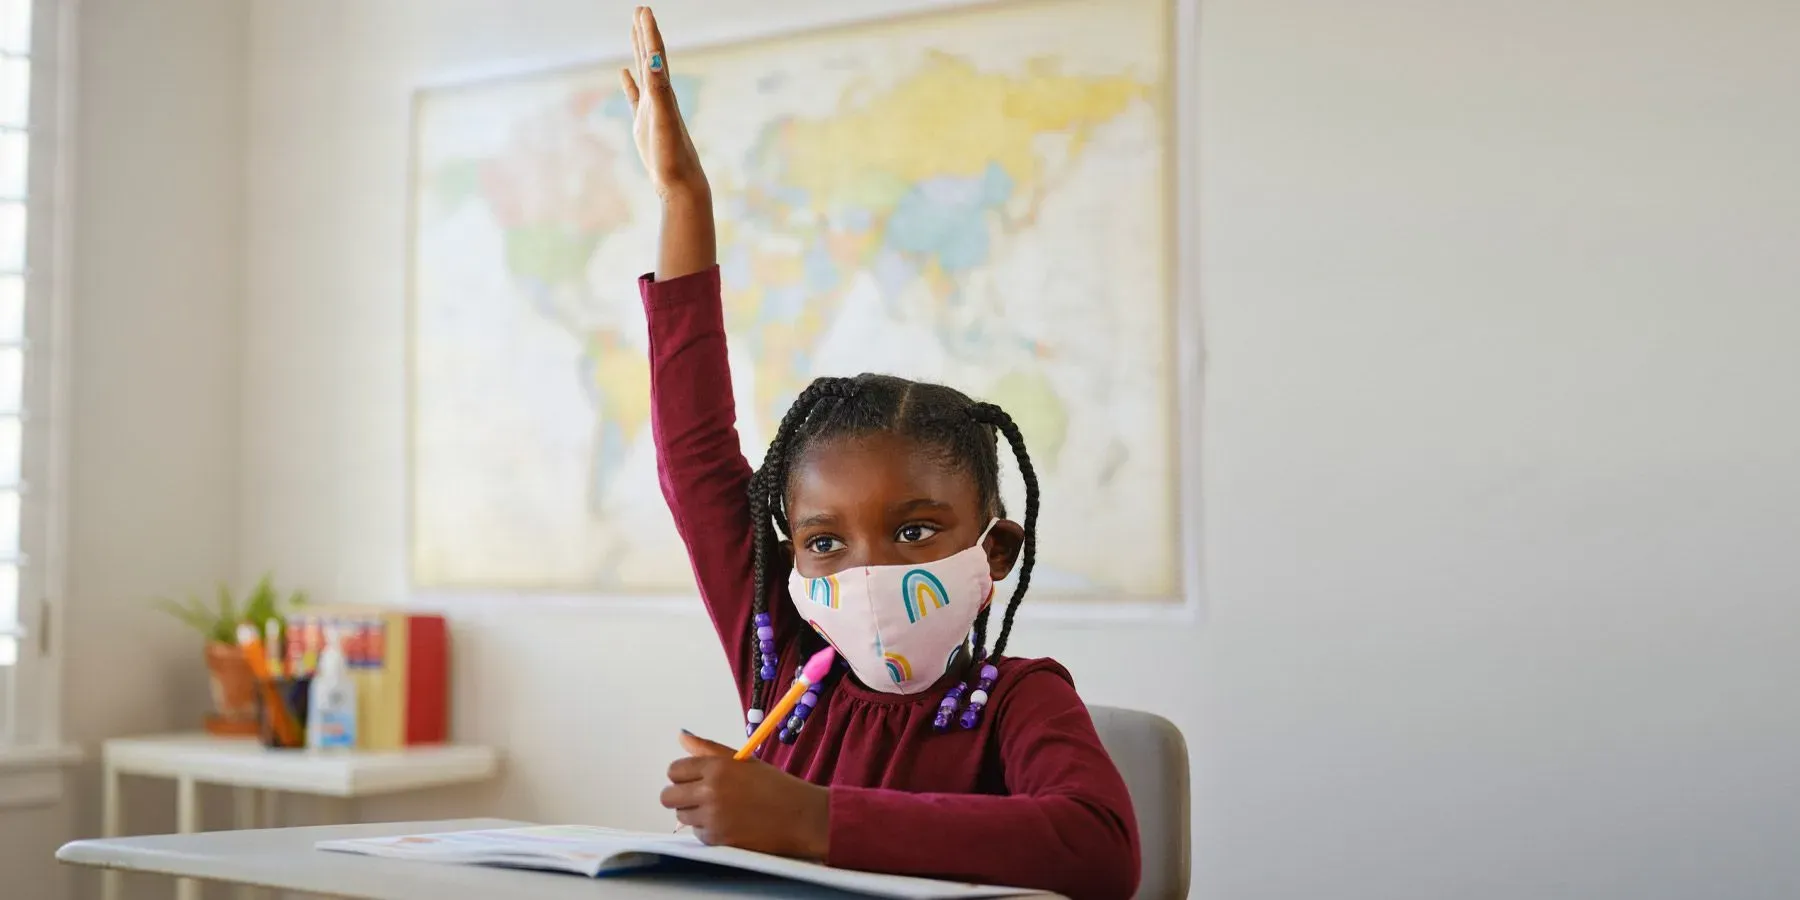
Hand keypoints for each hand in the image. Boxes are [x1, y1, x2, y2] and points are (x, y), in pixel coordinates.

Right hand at [621, 7, 707, 202]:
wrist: (679, 181)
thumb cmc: (671, 154)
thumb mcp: (663, 120)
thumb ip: (658, 90)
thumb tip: (653, 61)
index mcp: (663, 92)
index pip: (655, 54)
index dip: (649, 31)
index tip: (644, 9)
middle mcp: (659, 95)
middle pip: (651, 56)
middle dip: (645, 32)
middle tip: (640, 9)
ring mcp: (651, 108)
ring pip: (643, 71)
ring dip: (638, 50)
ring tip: (634, 30)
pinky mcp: (643, 122)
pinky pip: (634, 95)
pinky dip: (629, 82)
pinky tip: (624, 73)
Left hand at [661, 731, 830, 860]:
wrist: (800, 817)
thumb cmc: (774, 785)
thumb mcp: (743, 761)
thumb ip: (708, 749)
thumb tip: (681, 736)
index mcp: (716, 767)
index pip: (675, 770)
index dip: (683, 775)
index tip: (696, 779)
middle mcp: (709, 791)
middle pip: (668, 796)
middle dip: (680, 795)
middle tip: (700, 796)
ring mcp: (711, 818)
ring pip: (681, 816)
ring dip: (694, 813)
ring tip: (719, 810)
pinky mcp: (716, 840)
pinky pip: (697, 834)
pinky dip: (707, 830)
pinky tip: (728, 824)